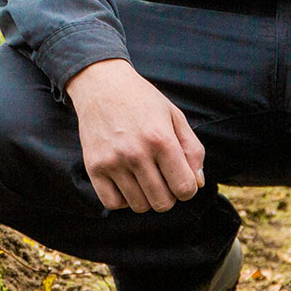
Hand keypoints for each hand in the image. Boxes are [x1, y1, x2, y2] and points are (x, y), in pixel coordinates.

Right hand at [66, 59, 205, 212]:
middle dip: (168, 195)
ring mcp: (112, 161)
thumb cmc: (141, 99)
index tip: (180, 178)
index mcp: (161, 139)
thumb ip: (193, 149)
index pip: (185, 188)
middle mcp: (136, 153)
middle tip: (162, 179)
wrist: (101, 84)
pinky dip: (123, 199)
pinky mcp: (93, 166)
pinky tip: (126, 183)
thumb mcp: (174, 116)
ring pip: (139, 206)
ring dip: (146, 197)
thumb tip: (197, 183)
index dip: (187, 188)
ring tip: (144, 178)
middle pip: (163, 203)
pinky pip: (112, 203)